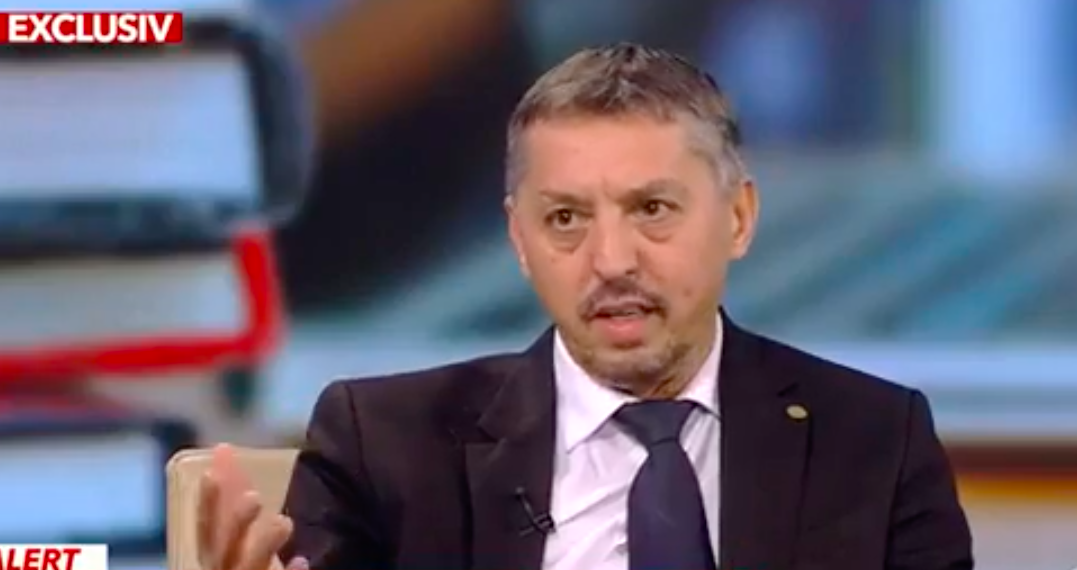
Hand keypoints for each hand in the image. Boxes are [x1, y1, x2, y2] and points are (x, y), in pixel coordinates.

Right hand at [197, 444, 300, 569]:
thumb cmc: (240, 563)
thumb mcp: (237, 544)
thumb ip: (233, 510)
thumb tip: (226, 453)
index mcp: (214, 559)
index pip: (205, 529)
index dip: (206, 502)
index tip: (212, 471)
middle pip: (220, 550)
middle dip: (234, 523)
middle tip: (253, 496)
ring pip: (246, 568)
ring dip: (263, 545)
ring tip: (284, 521)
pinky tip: (302, 561)